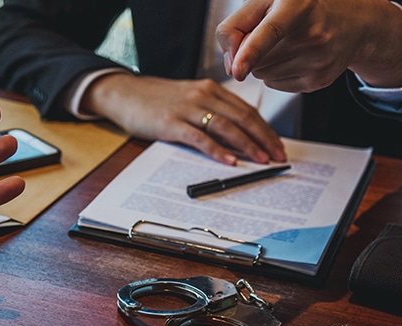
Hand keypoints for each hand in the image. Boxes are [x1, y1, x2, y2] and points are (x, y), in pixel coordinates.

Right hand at [80, 73, 285, 164]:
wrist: (124, 93)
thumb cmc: (156, 100)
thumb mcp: (189, 98)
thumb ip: (211, 110)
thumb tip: (238, 135)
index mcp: (210, 89)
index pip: (246, 110)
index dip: (265, 129)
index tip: (278, 145)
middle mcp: (203, 95)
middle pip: (242, 117)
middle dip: (263, 138)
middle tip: (278, 156)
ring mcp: (187, 108)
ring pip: (225, 126)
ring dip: (247, 145)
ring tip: (261, 160)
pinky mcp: (171, 123)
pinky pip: (200, 138)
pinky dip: (218, 150)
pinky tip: (230, 161)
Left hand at [218, 0, 401, 91]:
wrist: (352, 22)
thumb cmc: (301, 8)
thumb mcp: (268, 1)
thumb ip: (237, 25)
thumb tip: (230, 67)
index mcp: (299, 5)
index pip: (270, 32)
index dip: (250, 52)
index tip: (237, 71)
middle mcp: (313, 33)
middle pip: (256, 59)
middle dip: (253, 50)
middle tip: (275, 33)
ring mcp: (319, 61)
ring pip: (262, 74)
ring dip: (263, 62)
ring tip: (286, 43)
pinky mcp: (319, 81)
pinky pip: (274, 84)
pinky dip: (275, 73)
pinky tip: (294, 56)